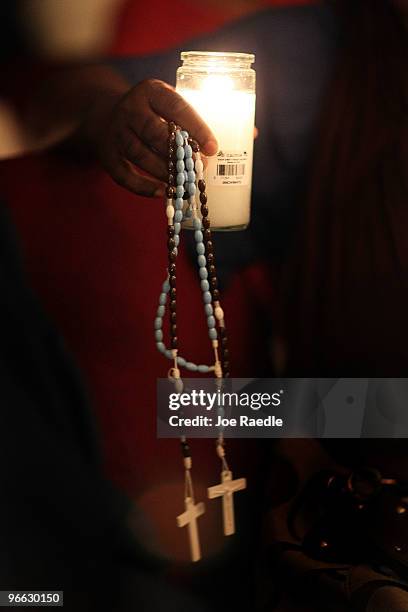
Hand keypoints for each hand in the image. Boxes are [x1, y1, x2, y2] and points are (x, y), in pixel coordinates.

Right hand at [85, 79, 217, 196]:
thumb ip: (183, 122)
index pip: (176, 107)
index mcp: (150, 91)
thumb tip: (207, 153)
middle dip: (179, 153)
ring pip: (140, 155)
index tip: (212, 148)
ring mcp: (116, 132)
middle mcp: (130, 109)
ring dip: (163, 172)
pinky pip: (124, 175)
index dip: (196, 128)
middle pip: (154, 132)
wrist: (105, 114)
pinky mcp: (107, 155)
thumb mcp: (164, 104)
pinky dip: (144, 187)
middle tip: (197, 168)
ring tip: (182, 184)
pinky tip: (163, 192)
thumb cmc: (149, 113)